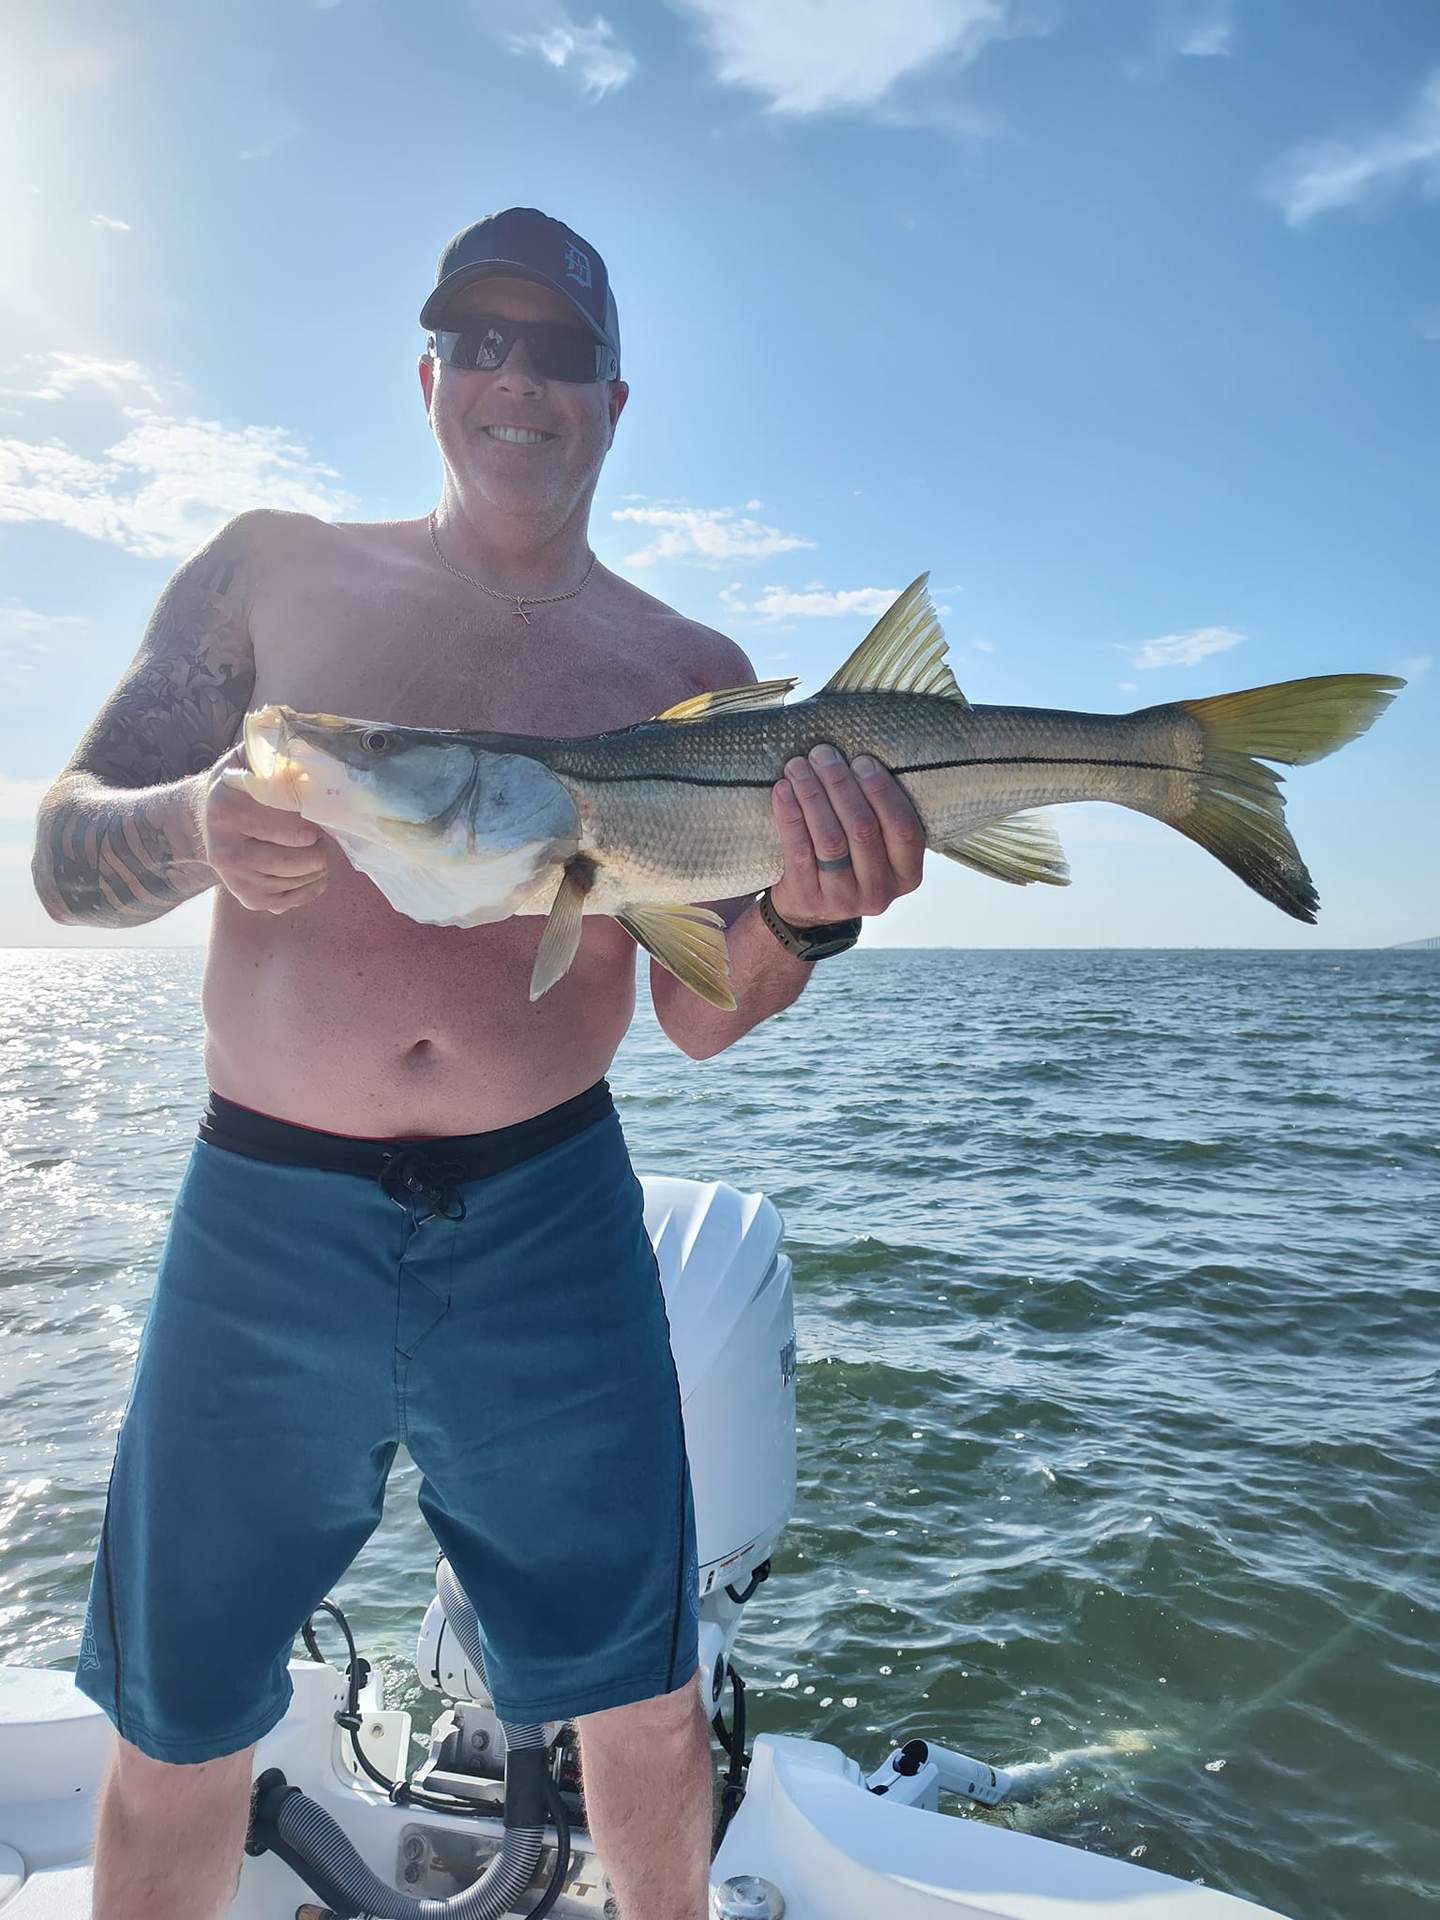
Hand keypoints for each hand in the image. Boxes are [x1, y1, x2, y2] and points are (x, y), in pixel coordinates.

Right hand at [197, 741, 329, 914]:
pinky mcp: (248, 899)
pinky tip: (310, 868)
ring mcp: (237, 880)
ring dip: (320, 865)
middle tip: (321, 832)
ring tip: (316, 846)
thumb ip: (274, 753)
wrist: (203, 820)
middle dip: (322, 845)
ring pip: (303, 880)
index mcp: (227, 812)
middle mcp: (227, 852)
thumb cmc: (236, 784)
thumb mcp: (246, 759)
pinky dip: (313, 885)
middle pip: (302, 860)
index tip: (319, 812)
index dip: (316, 820)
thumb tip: (313, 751)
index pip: (293, 829)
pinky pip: (297, 899)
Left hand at [769, 744, 923, 926]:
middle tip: (822, 754)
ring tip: (799, 766)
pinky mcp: (808, 898)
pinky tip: (783, 790)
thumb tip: (858, 757)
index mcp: (907, 875)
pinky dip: (790, 815)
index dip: (882, 791)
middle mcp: (880, 892)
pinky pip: (798, 850)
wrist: (809, 908)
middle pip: (862, 829)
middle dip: (841, 784)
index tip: (861, 760)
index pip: (903, 828)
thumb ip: (878, 815)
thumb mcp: (876, 848)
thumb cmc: (849, 860)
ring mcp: (843, 899)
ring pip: (829, 839)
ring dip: (813, 795)